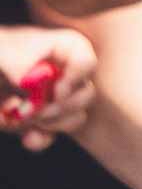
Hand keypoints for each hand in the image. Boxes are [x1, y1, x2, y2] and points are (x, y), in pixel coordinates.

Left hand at [0, 27, 96, 150]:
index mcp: (62, 48)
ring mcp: (56, 98)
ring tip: (18, 117)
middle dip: (58, 108)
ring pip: (75, 118)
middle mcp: (66, 72)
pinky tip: (23, 136)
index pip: (86, 62)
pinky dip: (37, 139)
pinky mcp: (43, 119)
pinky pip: (52, 136)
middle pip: (86, 95)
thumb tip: (30, 81)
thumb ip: (19, 61)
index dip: (77, 78)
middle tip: (29, 111)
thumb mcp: (2, 49)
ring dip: (47, 124)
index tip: (57, 91)